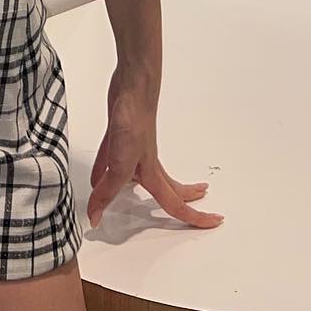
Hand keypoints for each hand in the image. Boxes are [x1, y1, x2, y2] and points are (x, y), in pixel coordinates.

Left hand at [85, 66, 223, 232]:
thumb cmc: (134, 121)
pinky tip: (99, 175)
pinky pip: (115, 160)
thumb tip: (96, 216)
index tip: (214, 222)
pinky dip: (107, 171)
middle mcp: (146, 163)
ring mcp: (134, 148)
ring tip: (140, 192)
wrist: (131, 88)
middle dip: (185, 199)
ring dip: (145, 186)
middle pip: (168, 189)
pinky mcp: (120, 135)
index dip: (195, 218)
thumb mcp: (120, 165)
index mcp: (151, 174)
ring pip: (142, 175)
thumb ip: (107, 192)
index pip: (175, 205)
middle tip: (200, 204)